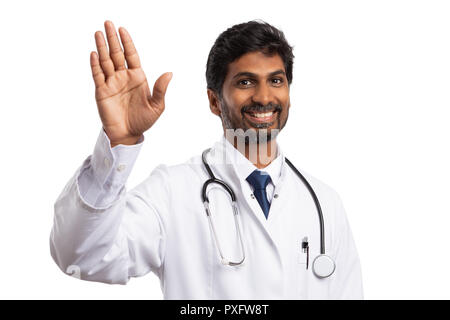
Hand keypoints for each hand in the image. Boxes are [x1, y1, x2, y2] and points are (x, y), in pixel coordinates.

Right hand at [90, 21, 171, 146]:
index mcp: (137, 78)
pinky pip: (98, 75)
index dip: (127, 42)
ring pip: (105, 61)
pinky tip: (94, 53)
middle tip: (108, 23)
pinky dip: (95, 64)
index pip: (131, 55)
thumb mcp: (157, 106)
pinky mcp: (102, 91)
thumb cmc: (143, 121)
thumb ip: (161, 89)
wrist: (128, 134)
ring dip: (102, 47)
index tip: (122, 30)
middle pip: (117, 54)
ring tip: (98, 33)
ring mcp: (112, 83)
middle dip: (113, 39)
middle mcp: (123, 77)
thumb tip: (169, 73)